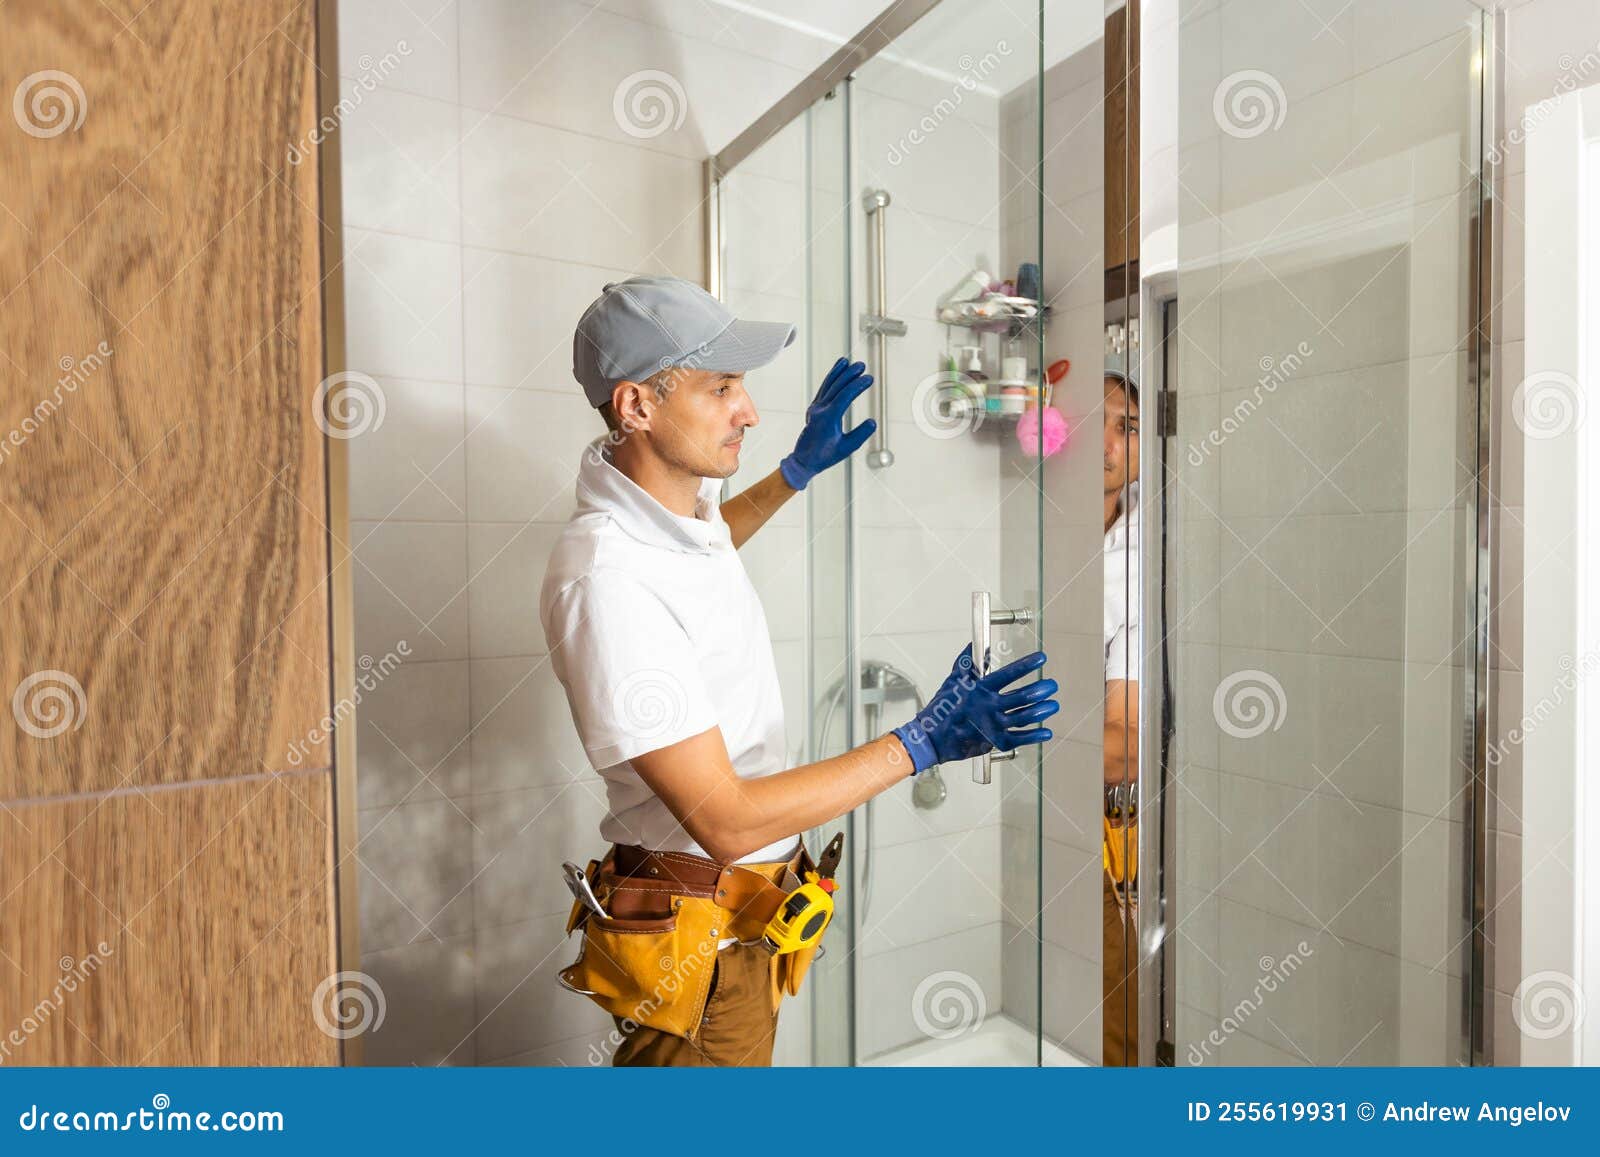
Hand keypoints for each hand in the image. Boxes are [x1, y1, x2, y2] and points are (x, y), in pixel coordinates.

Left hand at [779, 357, 876, 490]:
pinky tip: (837, 372)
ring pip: (827, 385)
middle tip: (862, 365)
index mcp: (827, 419)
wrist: (804, 460)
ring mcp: (814, 408)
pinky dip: (830, 379)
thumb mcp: (847, 448)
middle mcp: (819, 410)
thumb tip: (873, 421)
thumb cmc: (825, 456)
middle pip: (836, 387)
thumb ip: (860, 434)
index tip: (869, 378)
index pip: (844, 396)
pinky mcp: (813, 408)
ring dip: (837, 372)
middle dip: (849, 374)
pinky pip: (823, 390)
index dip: (857, 386)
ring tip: (846, 361)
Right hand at [890, 645, 1058, 774]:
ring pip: (1024, 717)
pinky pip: (1019, 739)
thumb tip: (973, 645)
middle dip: (1041, 689)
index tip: (1041, 658)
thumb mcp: (953, 681)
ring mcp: (992, 725)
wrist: (931, 737)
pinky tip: (1046, 731)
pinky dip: (1035, 736)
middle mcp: (988, 706)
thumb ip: (967, 663)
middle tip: (1052, 685)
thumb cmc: (942, 708)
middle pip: (1022, 697)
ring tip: (1053, 705)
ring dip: (1042, 710)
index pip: (1008, 674)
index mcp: (980, 689)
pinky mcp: (994, 741)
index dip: (1027, 665)